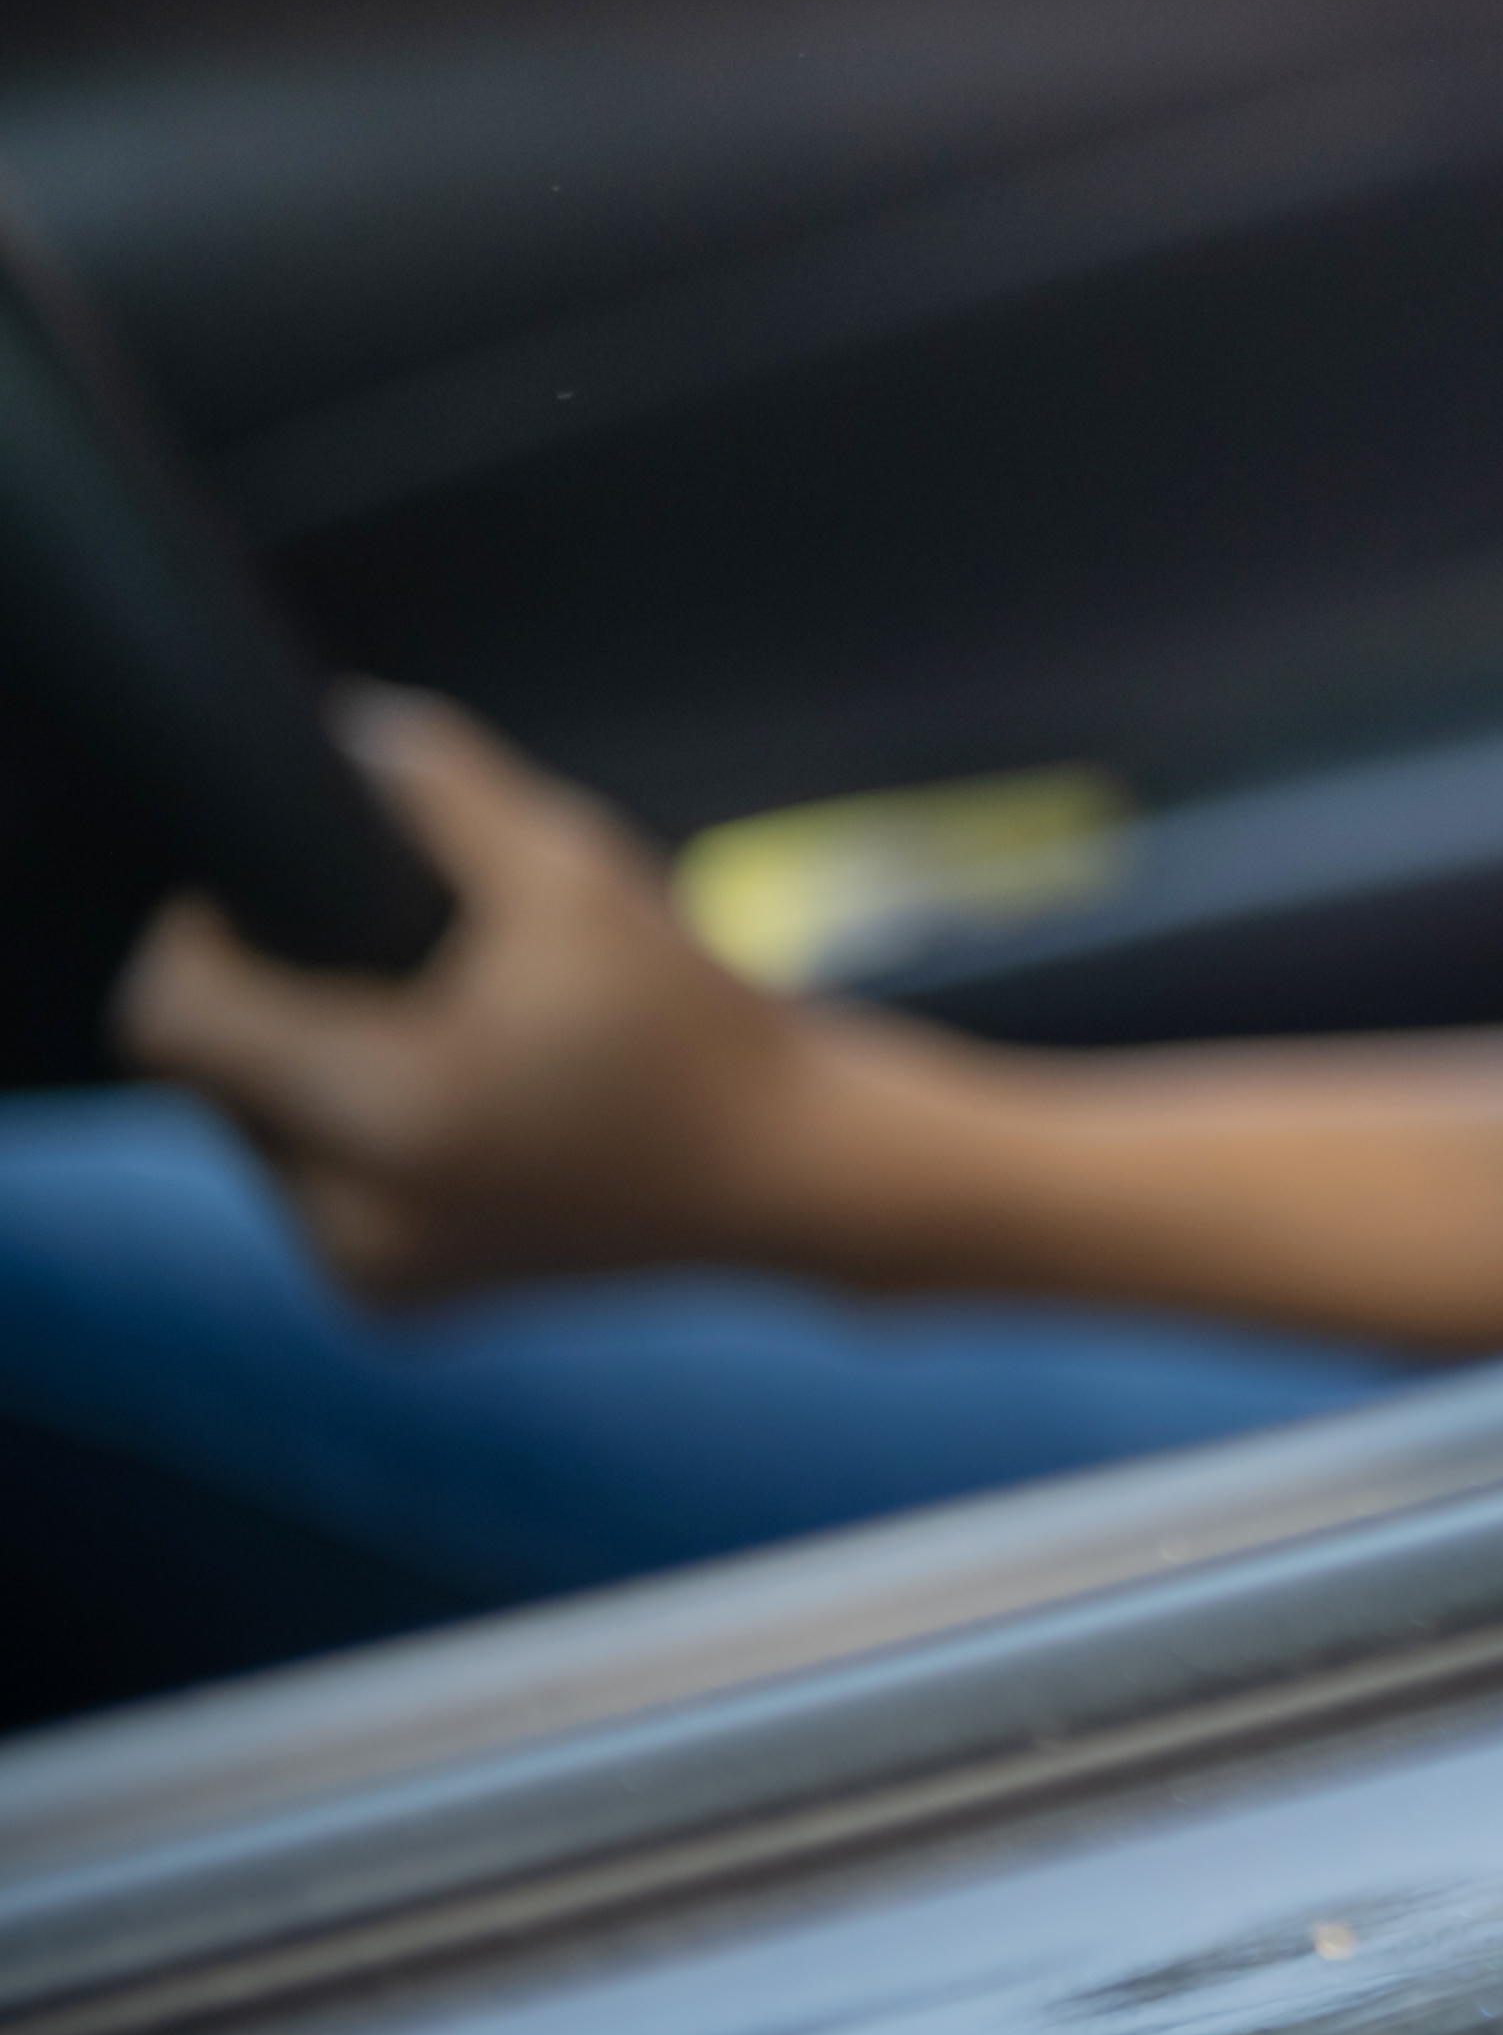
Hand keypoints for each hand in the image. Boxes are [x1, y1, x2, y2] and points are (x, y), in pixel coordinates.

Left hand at [114, 692, 872, 1301]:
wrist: (797, 1173)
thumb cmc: (704, 1026)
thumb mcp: (583, 877)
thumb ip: (450, 792)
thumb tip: (347, 731)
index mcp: (388, 1118)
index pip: (173, 1019)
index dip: (199, 935)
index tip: (277, 890)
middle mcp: (353, 1223)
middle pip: (210, 1077)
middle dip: (273, 1002)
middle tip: (392, 957)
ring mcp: (371, 1278)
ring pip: (255, 1136)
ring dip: (307, 1069)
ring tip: (437, 1026)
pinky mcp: (394, 1303)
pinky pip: (314, 1193)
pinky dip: (355, 1133)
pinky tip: (454, 1094)